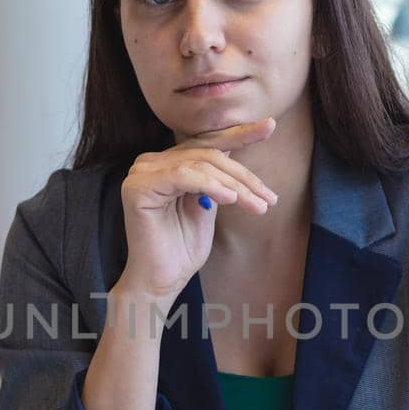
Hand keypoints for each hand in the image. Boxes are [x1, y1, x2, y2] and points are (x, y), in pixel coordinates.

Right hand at [114, 119, 279, 304]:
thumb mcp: (208, 208)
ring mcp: (141, 173)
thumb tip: (236, 154)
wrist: (160, 283)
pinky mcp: (138, 187)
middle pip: (207, 154)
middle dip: (243, 176)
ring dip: (234, 186)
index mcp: (167, 164)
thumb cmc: (182, 250)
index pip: (206, 143)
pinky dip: (211, 185)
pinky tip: (231, 199)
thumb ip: (217, 180)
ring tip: (257, 206)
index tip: (270, 126)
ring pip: (200, 165)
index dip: (239, 134)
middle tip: (269, 198)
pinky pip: (183, 176)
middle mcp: (151, 163)